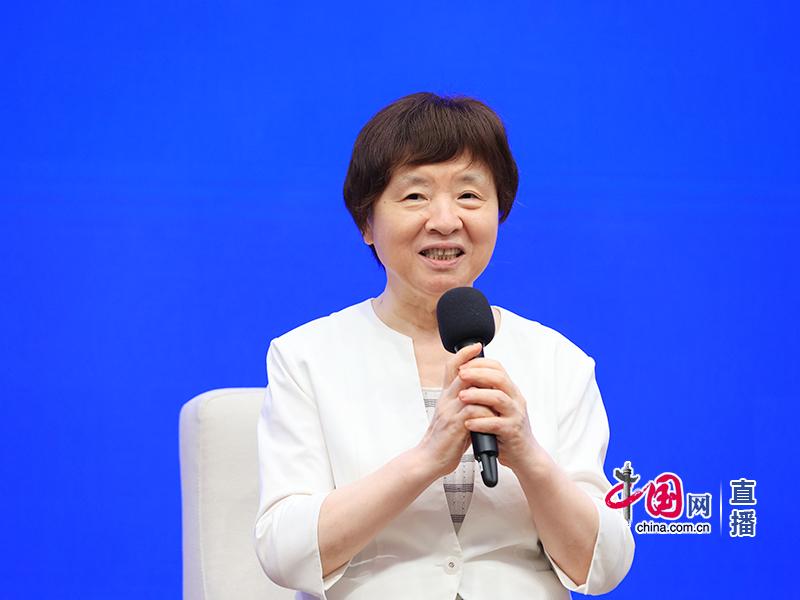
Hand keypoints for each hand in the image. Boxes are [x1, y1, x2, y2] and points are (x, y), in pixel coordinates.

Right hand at [416, 343, 495, 478]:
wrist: (429, 460)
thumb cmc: (444, 440)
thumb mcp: (453, 416)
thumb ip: (465, 404)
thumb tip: (481, 395)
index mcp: (446, 397)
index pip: (451, 368)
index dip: (463, 354)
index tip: (475, 346)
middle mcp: (446, 400)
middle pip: (461, 373)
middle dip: (479, 366)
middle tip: (491, 363)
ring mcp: (450, 411)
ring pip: (471, 390)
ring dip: (487, 393)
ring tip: (498, 399)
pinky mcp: (455, 425)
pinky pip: (474, 411)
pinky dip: (486, 412)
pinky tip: (492, 419)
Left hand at [457, 358, 544, 472]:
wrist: (524, 455)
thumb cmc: (506, 429)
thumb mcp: (497, 407)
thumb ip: (486, 392)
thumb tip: (466, 375)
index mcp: (510, 390)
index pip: (497, 367)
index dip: (479, 363)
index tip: (462, 365)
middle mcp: (515, 399)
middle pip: (499, 378)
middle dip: (478, 374)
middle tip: (461, 375)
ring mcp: (515, 415)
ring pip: (498, 398)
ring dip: (477, 396)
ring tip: (461, 397)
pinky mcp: (512, 431)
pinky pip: (496, 424)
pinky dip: (480, 422)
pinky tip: (468, 422)